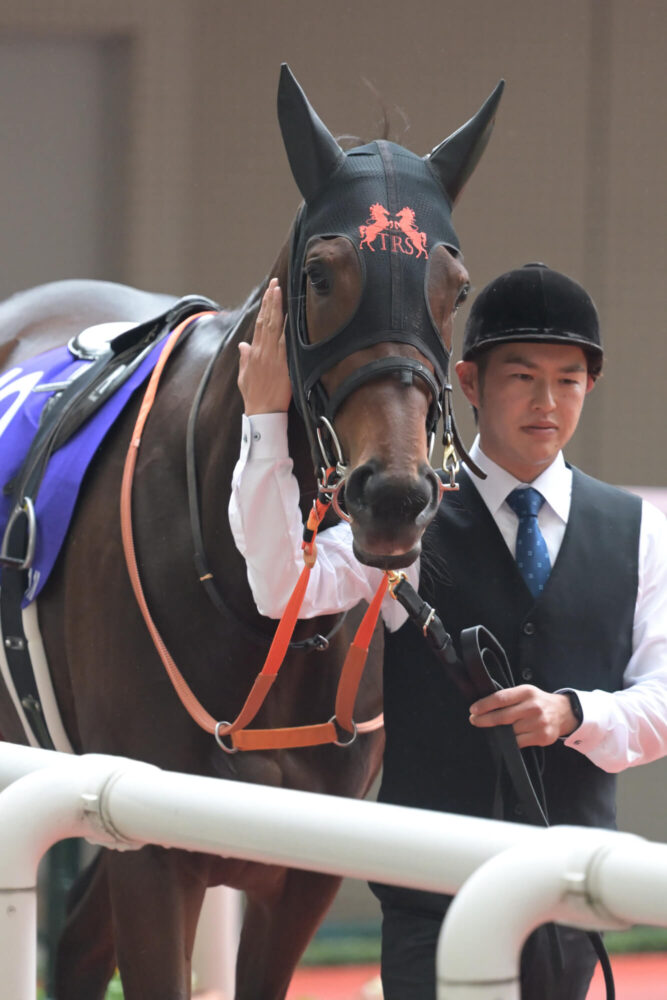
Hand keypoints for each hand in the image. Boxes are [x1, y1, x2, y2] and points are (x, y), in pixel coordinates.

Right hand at [238, 278, 291, 413]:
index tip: (268, 292)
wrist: (262, 412)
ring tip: (279, 291)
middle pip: (266, 321)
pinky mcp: (283, 365)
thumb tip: (243, 345)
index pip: (259, 324)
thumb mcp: (244, 376)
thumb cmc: (254, 397)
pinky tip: (289, 316)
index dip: (264, 307)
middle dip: (270, 300)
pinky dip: (287, 329)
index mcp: (254, 353)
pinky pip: (285, 343)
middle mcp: (262, 352)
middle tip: (275, 283)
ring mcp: (273, 357)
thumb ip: (245, 358)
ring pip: (274, 327)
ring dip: (277, 308)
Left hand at [468, 685, 577, 747]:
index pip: (500, 698)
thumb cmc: (538, 702)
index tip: (473, 710)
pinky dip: (510, 742)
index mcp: (526, 692)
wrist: (563, 712)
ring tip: (492, 729)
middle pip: (503, 716)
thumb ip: (509, 698)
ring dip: (498, 732)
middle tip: (474, 720)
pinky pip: (519, 743)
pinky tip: (506, 739)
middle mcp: (533, 707)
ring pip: (510, 732)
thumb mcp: (525, 692)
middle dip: (484, 720)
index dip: (485, 705)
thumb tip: (484, 707)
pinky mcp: (543, 737)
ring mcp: (539, 723)